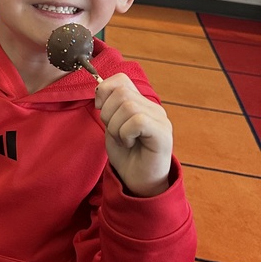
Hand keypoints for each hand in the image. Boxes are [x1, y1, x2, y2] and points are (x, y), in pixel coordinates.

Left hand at [95, 74, 172, 196]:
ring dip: (116, 127)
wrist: (138, 182)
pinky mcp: (162, 133)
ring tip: (123, 140)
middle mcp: (153, 107)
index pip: (121, 79)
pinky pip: (137, 121)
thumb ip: (109, 107)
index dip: (104, 91)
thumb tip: (98, 89)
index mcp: (140, 103)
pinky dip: (125, 134)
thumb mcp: (112, 126)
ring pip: (127, 106)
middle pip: (121, 92)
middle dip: (107, 114)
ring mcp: (160, 119)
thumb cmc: (126, 155)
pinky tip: (130, 143)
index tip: (100, 109)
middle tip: (114, 132)